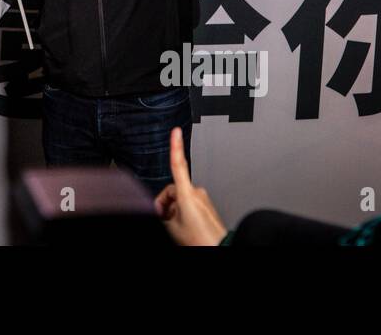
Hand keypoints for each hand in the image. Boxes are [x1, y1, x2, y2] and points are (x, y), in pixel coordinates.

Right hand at [153, 126, 227, 245]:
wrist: (218, 248)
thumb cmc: (200, 240)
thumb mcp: (172, 227)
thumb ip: (163, 213)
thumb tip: (161, 210)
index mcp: (187, 193)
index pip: (178, 164)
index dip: (175, 146)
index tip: (176, 131)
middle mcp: (197, 192)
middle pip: (173, 189)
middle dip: (166, 203)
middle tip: (165, 219)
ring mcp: (203, 199)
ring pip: (180, 198)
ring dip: (174, 209)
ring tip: (176, 226)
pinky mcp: (207, 206)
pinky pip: (189, 204)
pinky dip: (183, 212)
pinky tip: (184, 226)